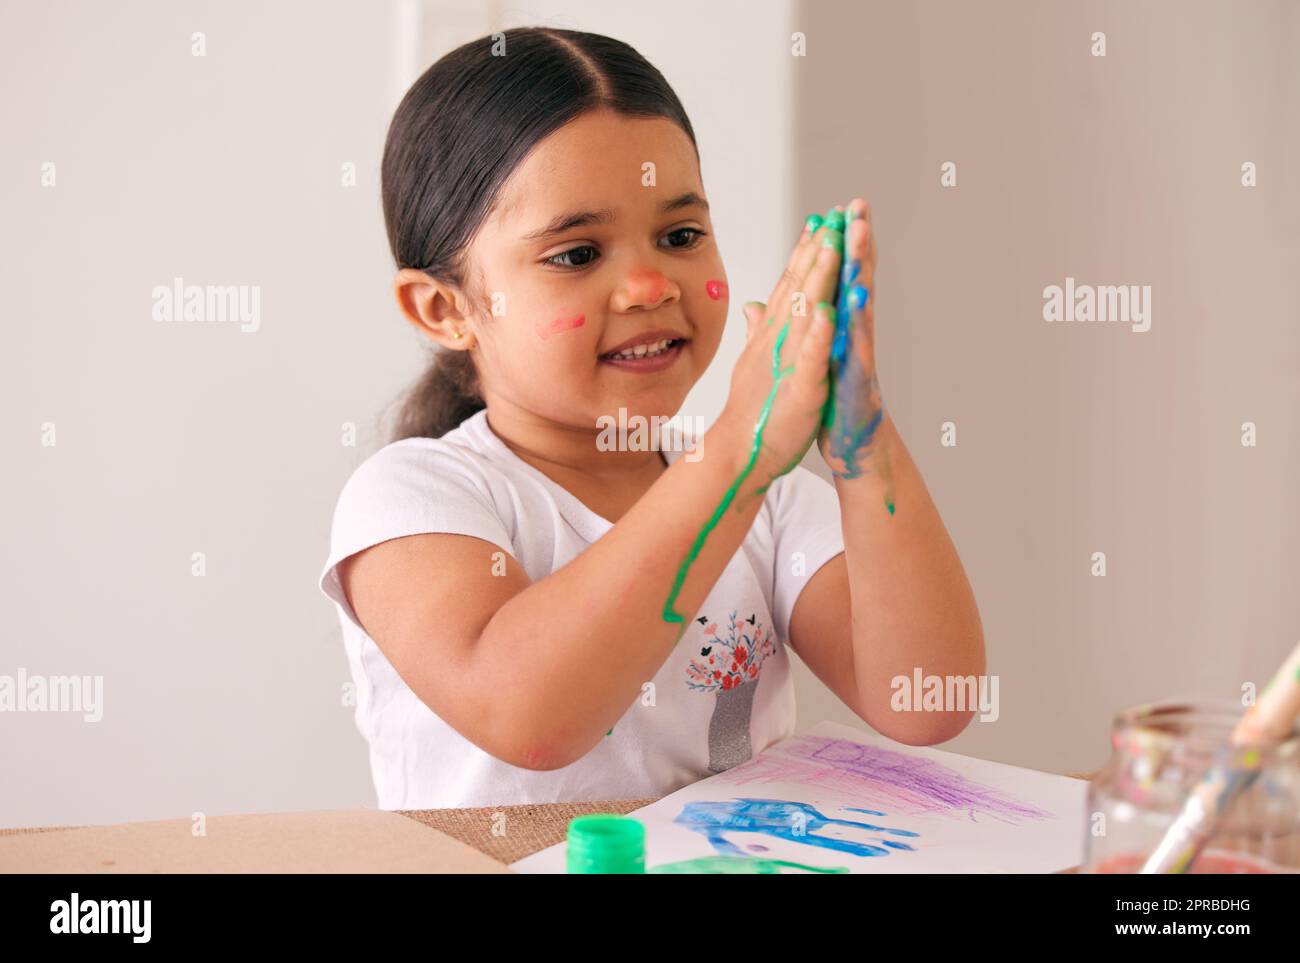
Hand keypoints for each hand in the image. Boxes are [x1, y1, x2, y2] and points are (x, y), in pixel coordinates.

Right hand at [714, 212, 843, 492]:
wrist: (740, 451)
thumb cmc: (752, 411)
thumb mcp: (756, 363)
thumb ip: (757, 332)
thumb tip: (754, 307)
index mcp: (773, 335)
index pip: (791, 285)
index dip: (806, 252)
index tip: (821, 221)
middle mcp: (778, 340)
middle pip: (799, 288)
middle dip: (817, 250)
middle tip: (833, 216)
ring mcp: (788, 361)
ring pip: (805, 312)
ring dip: (818, 278)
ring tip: (832, 245)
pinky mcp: (800, 387)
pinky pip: (810, 357)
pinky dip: (817, 334)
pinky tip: (826, 311)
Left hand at [818, 197, 882, 478]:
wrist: (846, 443)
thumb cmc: (828, 401)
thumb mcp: (808, 358)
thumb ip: (800, 327)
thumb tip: (786, 302)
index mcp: (834, 328)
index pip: (834, 279)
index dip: (835, 246)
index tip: (834, 210)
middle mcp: (851, 335)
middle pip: (853, 281)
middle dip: (856, 243)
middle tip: (859, 206)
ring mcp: (857, 354)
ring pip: (859, 304)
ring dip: (860, 268)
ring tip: (861, 234)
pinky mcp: (856, 378)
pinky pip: (856, 344)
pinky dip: (855, 320)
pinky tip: (855, 296)